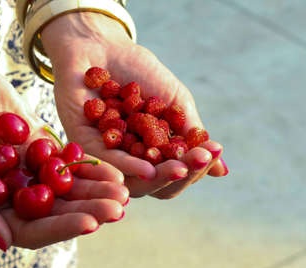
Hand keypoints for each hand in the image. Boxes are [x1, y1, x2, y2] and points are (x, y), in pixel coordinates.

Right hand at [0, 52, 127, 250]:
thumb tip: (3, 242)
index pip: (29, 228)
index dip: (60, 228)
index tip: (90, 223)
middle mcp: (12, 191)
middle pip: (56, 210)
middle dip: (88, 210)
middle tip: (118, 209)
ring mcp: (27, 167)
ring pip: (66, 186)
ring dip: (95, 190)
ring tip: (123, 191)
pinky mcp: (39, 142)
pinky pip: (68, 158)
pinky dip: (90, 164)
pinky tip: (113, 167)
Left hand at [42, 12, 227, 199]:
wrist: (104, 45)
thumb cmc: (141, 74)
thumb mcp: (174, 103)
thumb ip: (192, 136)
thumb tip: (222, 171)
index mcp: (150, 153)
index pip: (174, 173)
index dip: (194, 168)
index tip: (212, 153)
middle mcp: (128, 158)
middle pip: (154, 184)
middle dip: (179, 175)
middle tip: (199, 162)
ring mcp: (106, 153)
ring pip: (132, 179)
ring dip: (159, 176)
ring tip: (181, 168)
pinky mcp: (83, 143)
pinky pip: (105, 161)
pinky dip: (128, 166)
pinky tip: (148, 169)